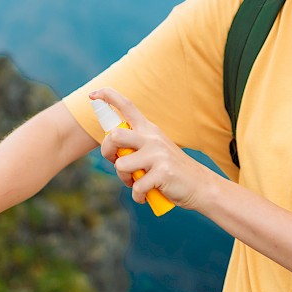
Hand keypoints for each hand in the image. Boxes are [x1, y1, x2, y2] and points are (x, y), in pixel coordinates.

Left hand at [90, 87, 216, 210]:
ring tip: (136, 182)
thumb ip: (136, 145)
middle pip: (115, 135)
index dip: (108, 96)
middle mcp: (152, 138)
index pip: (127, 105)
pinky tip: (146, 196)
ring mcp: (158, 154)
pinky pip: (136, 187)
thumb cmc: (170, 169)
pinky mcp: (162, 173)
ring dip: (124, 179)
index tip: (92, 95)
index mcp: (149, 129)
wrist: (200, 185)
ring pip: (121, 165)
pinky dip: (138, 196)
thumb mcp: (155, 148)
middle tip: (115, 162)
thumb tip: (111, 151)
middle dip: (107, 152)